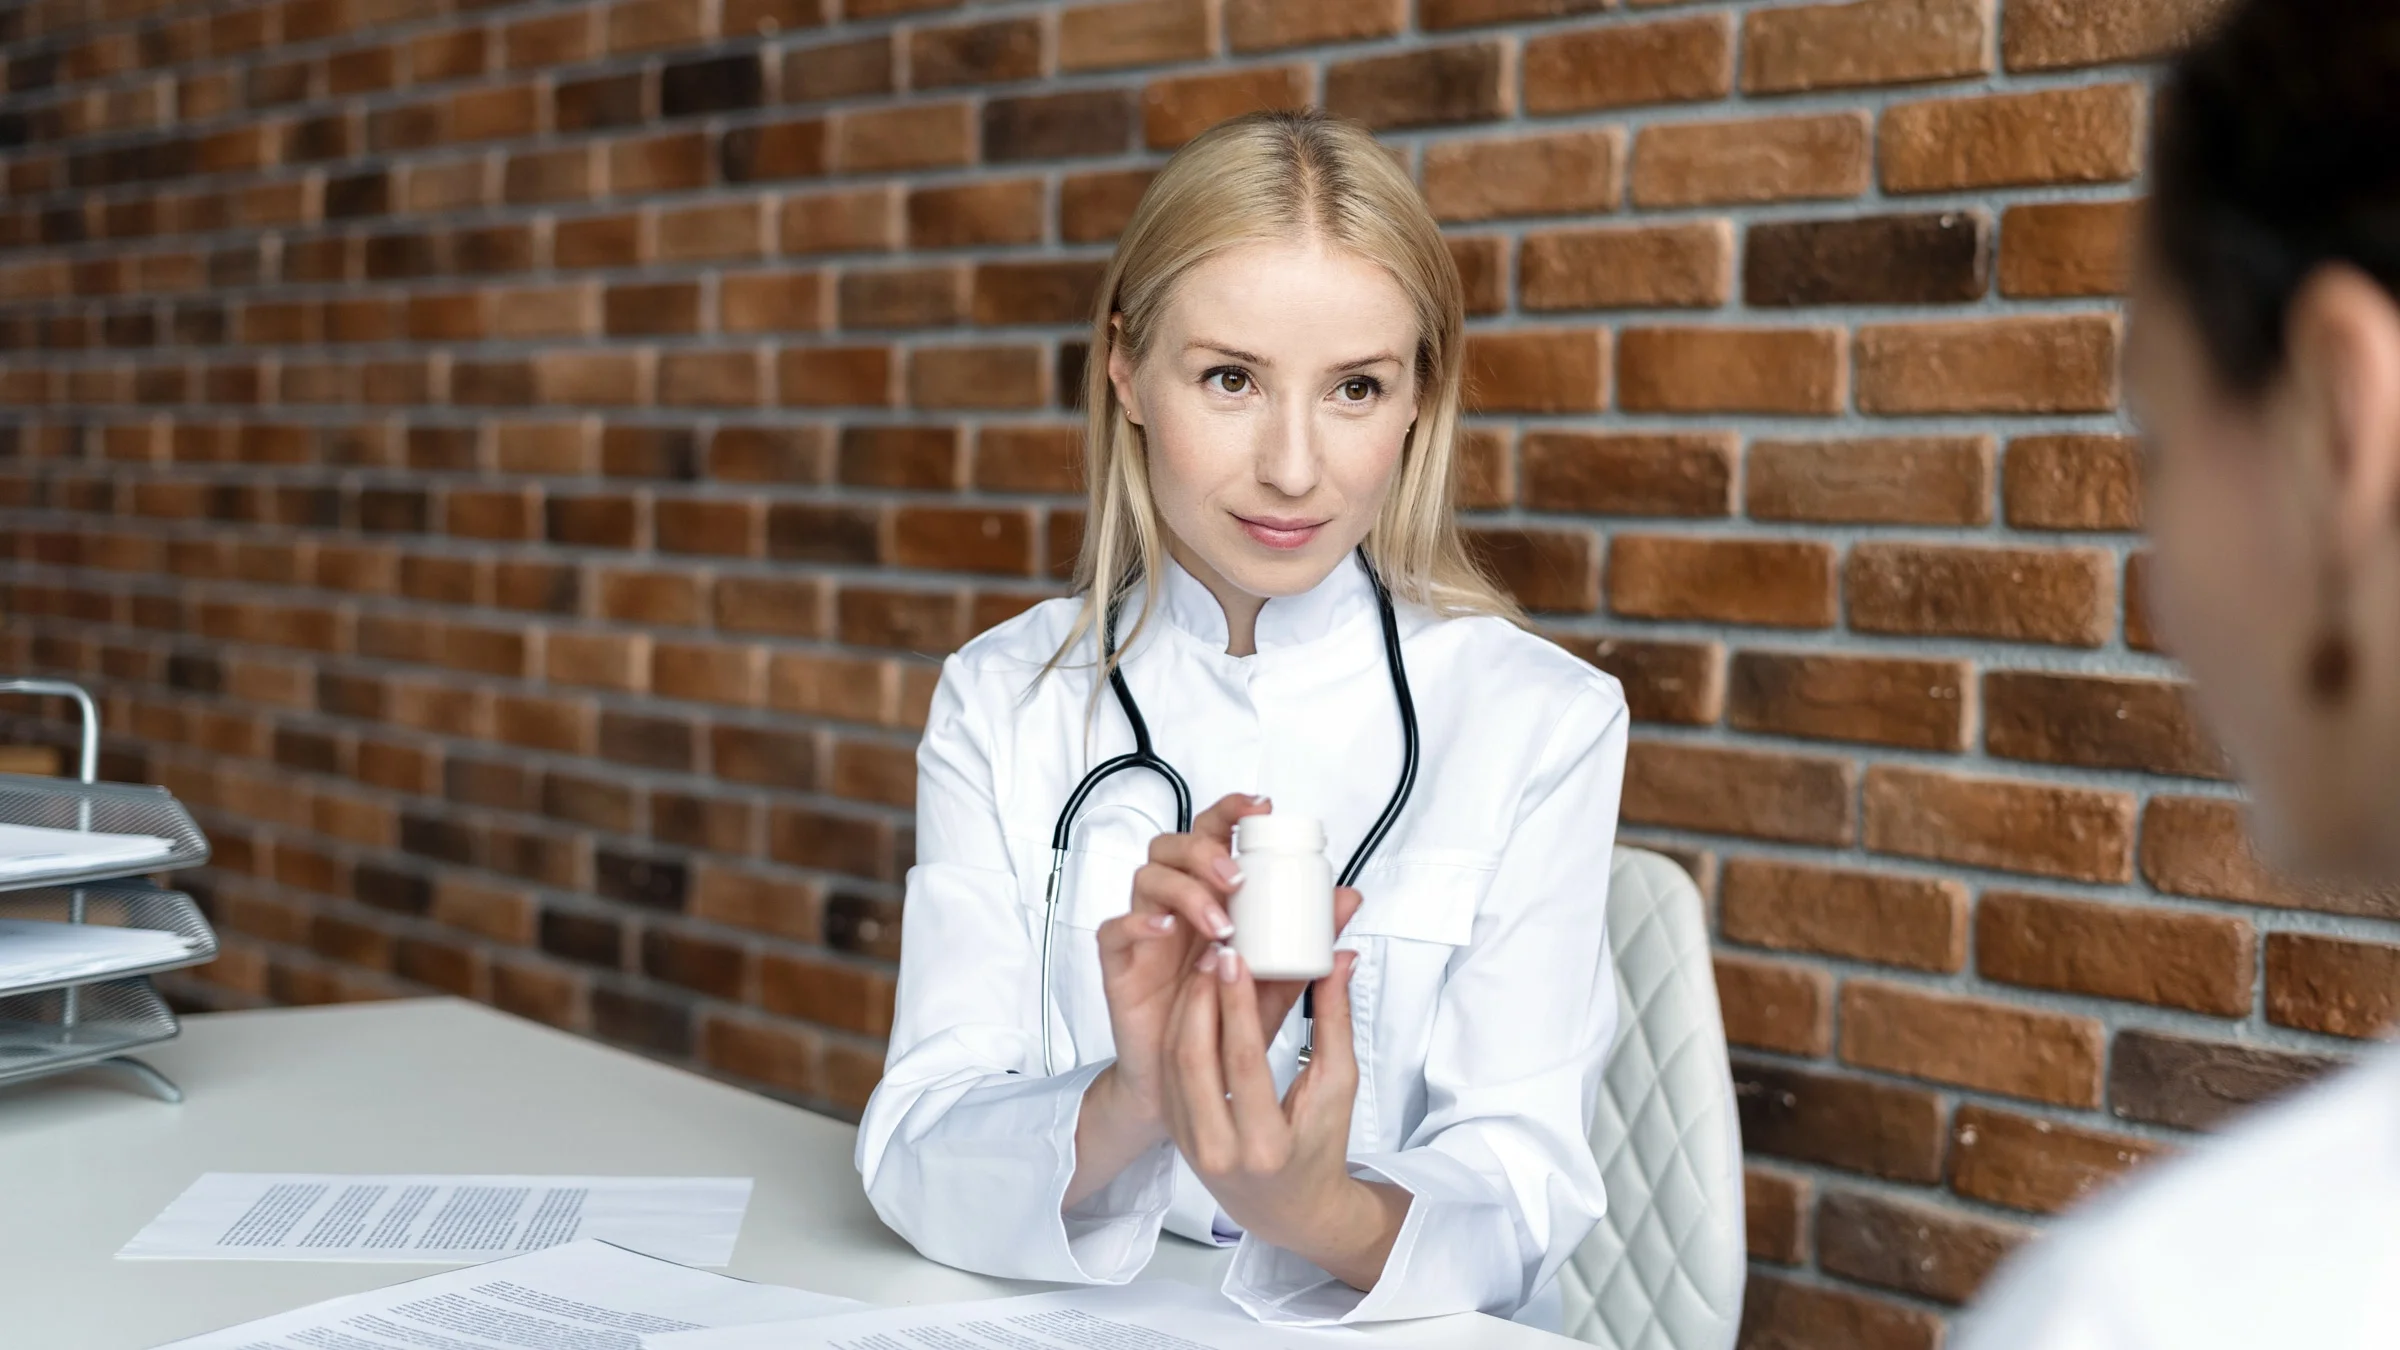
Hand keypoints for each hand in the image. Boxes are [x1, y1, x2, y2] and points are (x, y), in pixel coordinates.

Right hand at [1090, 793, 1361, 1123]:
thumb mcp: (1277, 984)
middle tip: (1238, 880)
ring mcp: (1144, 932)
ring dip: (1186, 891)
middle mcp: (1175, 906)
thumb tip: (1348, 901)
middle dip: (1206, 851)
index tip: (1261, 808)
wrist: (1185, 1083)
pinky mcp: (1120, 963)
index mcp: (1210, 898)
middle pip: (1174, 845)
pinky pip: (1115, 927)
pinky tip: (1165, 930)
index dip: (1231, 811)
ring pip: (1147, 877)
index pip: (1214, 836)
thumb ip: (1309, 943)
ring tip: (1220, 925)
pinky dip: (1139, 921)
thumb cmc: (1225, 1026)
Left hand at [1158, 943, 1410, 1291]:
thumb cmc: (1321, 1147)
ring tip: (1204, 966)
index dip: (1236, 1004)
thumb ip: (1335, 1021)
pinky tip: (1194, 999)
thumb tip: (1338, 959)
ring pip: (1173, 1062)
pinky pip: (1169, 1074)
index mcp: (1265, 1145)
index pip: (1243, 1060)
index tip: (1236, 957)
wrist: (1288, 1207)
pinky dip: (1177, 1031)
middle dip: (1201, 996)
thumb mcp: (1339, 1087)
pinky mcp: (1174, 1133)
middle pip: (1195, 1056)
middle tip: (1215, 950)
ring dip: (1184, 1008)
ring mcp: (1190, 1145)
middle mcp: (1219, 1150)